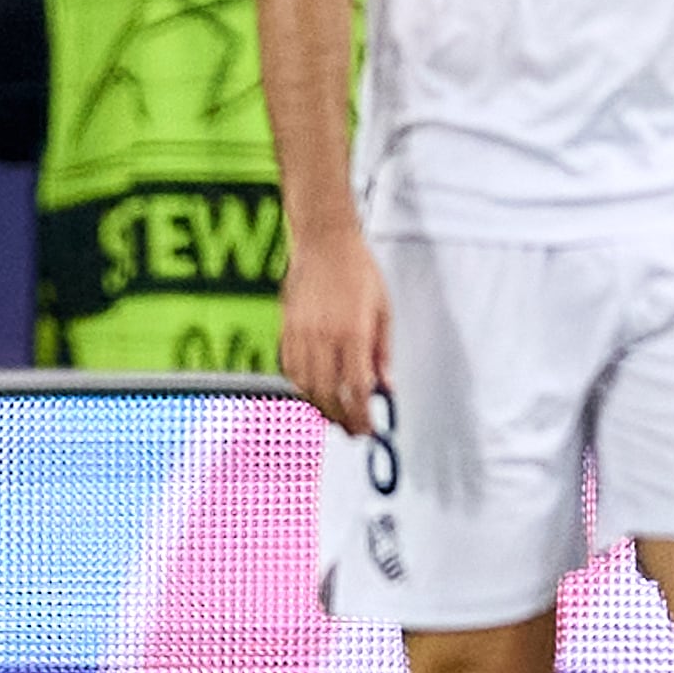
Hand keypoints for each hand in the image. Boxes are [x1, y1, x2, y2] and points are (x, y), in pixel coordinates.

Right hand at [279, 219, 389, 432]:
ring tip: (336, 415)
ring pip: (307, 387)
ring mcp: (301, 334)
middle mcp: (324, 337)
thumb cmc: (357, 270)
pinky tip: (315, 391)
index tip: (369, 430)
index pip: (357, 389)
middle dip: (342, 419)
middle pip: (329, 394)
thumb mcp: (383, 310)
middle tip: (353, 430)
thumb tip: (386, 386)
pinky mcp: (286, 329)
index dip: (362, 416)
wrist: (324, 242)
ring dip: (322, 407)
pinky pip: (290, 370)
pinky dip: (302, 388)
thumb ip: (383, 353)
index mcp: (353, 332)